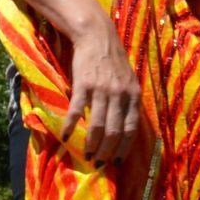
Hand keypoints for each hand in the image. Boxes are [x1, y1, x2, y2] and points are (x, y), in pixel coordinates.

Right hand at [64, 11, 141, 160]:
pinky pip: (77, 111)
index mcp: (133, 96)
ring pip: (97, 125)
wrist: (97, 37)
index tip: (116, 162)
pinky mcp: (84, 84)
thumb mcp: (129, 81)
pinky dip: (71, 126)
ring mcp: (101, 90)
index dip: (123, 148)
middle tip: (99, 163)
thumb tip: (125, 129)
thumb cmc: (113, 62)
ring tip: (87, 155)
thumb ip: (128, 103)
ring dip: (91, 144)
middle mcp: (119, 95)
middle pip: (114, 131)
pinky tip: (66, 137)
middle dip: (106, 151)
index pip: (130, 129)